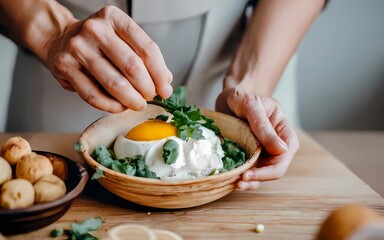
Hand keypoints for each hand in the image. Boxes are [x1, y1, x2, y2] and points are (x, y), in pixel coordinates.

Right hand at [45, 6, 172, 112]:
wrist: (61, 39)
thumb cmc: (99, 43)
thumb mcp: (123, 40)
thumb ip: (144, 57)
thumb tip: (165, 83)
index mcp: (115, 18)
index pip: (147, 49)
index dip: (160, 73)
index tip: (165, 88)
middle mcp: (96, 29)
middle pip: (133, 67)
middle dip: (147, 88)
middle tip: (150, 97)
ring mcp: (78, 47)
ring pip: (114, 84)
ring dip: (131, 100)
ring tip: (137, 104)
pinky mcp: (65, 66)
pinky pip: (93, 95)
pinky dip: (111, 106)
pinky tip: (119, 107)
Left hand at [216, 87, 298, 189]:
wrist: (230, 98)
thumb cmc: (243, 97)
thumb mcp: (252, 106)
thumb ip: (264, 126)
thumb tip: (281, 150)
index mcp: (283, 132)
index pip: (285, 155)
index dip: (270, 169)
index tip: (250, 173)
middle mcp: (276, 145)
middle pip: (275, 169)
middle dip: (259, 178)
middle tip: (240, 181)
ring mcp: (264, 152)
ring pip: (263, 174)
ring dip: (251, 183)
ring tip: (236, 184)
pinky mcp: (250, 156)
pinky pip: (251, 171)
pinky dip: (244, 178)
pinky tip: (233, 179)